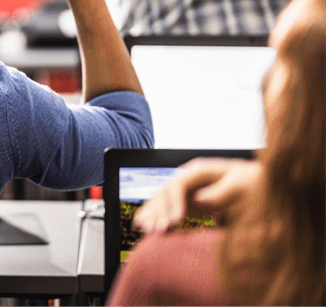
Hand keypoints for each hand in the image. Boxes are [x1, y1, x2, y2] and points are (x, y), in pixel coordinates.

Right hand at [133, 158, 261, 232]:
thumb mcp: (244, 185)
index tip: (175, 220)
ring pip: (161, 199)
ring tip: (146, 231)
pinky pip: (164, 207)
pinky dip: (152, 215)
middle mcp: (189, 178)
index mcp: (201, 171)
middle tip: (159, 231)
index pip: (179, 183)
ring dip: (152, 215)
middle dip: (160, 211)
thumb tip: (200, 198)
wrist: (260, 190)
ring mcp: (186, 190)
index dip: (174, 201)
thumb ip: (223, 191)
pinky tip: (142, 224)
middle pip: (165, 191)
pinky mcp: (186, 202)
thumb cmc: (255, 186)